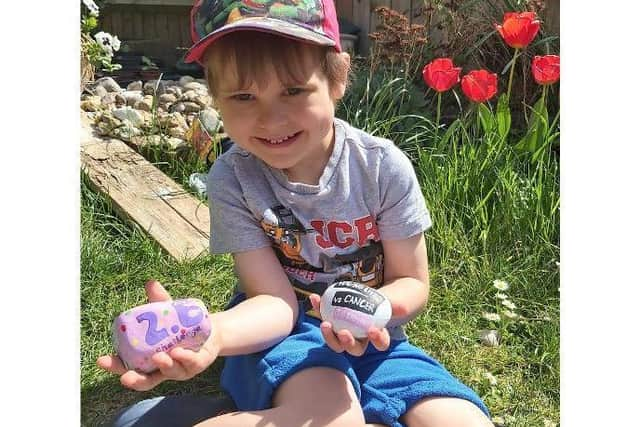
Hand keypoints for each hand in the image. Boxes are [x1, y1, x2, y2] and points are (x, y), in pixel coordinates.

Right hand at [96, 280, 220, 390]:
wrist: (210, 329)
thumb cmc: (182, 324)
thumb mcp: (169, 312)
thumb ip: (159, 301)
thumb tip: (151, 283)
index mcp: (148, 359)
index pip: (128, 366)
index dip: (115, 366)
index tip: (101, 360)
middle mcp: (162, 369)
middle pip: (145, 379)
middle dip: (134, 379)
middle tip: (125, 377)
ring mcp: (179, 369)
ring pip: (169, 372)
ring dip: (163, 366)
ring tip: (159, 357)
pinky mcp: (196, 365)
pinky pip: (190, 364)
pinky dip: (184, 359)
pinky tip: (178, 352)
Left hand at [309, 293, 391, 355]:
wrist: (371, 295)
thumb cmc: (384, 300)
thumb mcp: (393, 301)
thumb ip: (397, 304)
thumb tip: (399, 308)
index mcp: (377, 337)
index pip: (380, 344)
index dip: (377, 340)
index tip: (373, 330)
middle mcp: (360, 340)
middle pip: (354, 348)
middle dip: (348, 343)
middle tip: (344, 332)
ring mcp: (344, 333)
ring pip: (336, 341)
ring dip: (329, 335)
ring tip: (325, 324)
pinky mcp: (332, 322)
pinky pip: (324, 318)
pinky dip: (318, 309)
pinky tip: (314, 298)